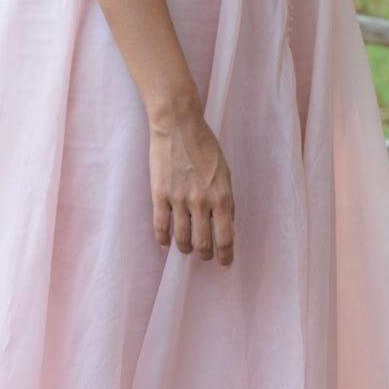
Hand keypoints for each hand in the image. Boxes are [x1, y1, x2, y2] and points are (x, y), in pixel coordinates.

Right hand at [149, 113, 235, 267]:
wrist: (178, 125)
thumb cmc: (205, 146)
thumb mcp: (225, 172)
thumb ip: (226, 199)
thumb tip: (228, 224)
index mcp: (222, 197)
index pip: (226, 237)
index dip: (226, 255)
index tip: (225, 263)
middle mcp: (201, 202)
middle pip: (203, 243)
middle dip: (205, 254)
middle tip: (205, 256)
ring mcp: (179, 200)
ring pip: (182, 239)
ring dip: (186, 249)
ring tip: (187, 249)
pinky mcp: (160, 194)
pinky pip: (160, 226)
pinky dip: (163, 239)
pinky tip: (166, 243)